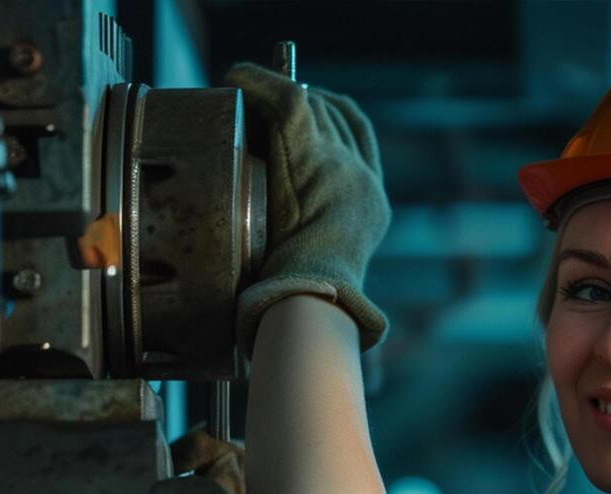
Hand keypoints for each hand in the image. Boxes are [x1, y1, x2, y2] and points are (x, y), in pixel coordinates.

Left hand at [225, 62, 391, 356]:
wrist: (316, 296)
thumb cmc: (313, 301)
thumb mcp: (322, 270)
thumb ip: (315, 248)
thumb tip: (297, 251)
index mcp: (372, 204)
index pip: (361, 138)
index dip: (336, 115)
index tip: (314, 106)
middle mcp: (363, 176)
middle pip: (337, 116)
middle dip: (306, 101)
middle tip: (271, 96)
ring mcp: (340, 163)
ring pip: (312, 106)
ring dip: (278, 93)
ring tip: (249, 87)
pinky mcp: (311, 153)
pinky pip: (287, 101)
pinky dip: (260, 83)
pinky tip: (237, 77)